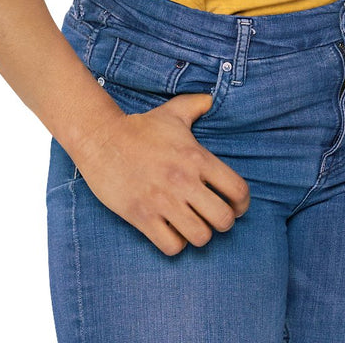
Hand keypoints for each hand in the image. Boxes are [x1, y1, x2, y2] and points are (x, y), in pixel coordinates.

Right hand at [71, 92, 249, 254]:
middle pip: (223, 219)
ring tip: (194, 225)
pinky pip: (172, 246)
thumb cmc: (141, 127)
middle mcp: (184, 182)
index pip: (237, 190)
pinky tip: (172, 232)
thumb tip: (210, 99)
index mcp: (198, 158)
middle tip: (215, 217)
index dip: (242, 203)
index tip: (237, 206)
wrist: (102, 139)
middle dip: (224, 222)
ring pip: (200, 236)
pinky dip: (176, 244)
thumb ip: (197, 104)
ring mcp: (163, 201)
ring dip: (200, 234)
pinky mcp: (142, 217)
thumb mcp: (174, 112)